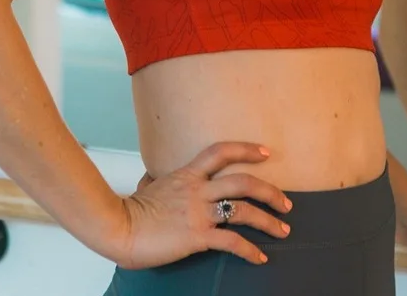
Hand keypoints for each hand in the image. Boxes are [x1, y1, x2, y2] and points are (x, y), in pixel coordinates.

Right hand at [108, 142, 291, 269]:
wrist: (119, 227)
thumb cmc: (131, 209)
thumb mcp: (148, 186)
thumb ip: (158, 179)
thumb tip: (153, 178)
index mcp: (188, 174)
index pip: (221, 151)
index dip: (246, 149)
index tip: (266, 153)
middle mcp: (198, 189)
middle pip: (242, 181)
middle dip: (270, 191)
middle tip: (286, 202)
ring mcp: (199, 212)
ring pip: (243, 210)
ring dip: (268, 220)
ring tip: (283, 229)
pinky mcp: (197, 236)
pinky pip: (231, 242)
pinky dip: (250, 250)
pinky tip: (260, 257)